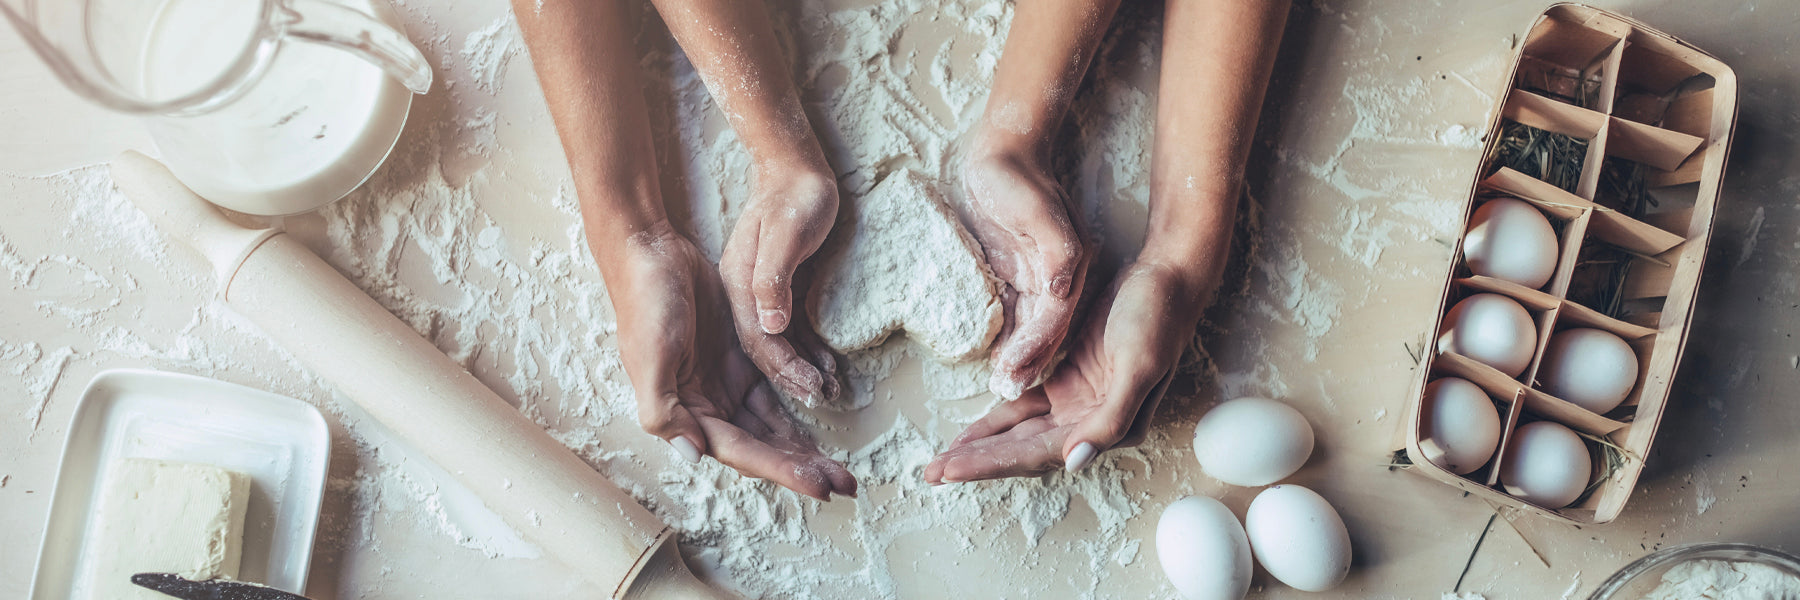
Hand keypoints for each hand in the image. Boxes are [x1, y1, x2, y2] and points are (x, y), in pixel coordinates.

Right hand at [610, 226, 855, 499]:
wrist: (651, 254)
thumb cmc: (645, 303)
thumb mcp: (649, 357)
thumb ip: (663, 410)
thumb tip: (693, 454)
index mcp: (685, 413)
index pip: (742, 452)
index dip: (781, 471)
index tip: (819, 486)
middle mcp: (707, 407)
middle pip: (762, 448)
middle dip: (801, 467)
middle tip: (845, 483)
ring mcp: (725, 385)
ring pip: (772, 427)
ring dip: (802, 448)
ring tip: (840, 467)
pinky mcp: (740, 360)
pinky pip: (774, 394)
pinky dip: (796, 411)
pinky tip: (821, 423)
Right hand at [720, 166, 841, 406]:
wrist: (794, 169)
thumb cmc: (792, 197)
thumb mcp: (783, 234)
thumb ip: (772, 279)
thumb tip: (772, 326)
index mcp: (739, 287)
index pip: (759, 341)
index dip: (783, 370)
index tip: (810, 392)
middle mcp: (746, 297)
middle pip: (765, 350)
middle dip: (791, 382)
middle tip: (821, 405)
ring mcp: (762, 295)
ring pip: (779, 346)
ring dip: (801, 371)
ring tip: (828, 391)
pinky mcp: (781, 291)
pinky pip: (792, 330)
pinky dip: (808, 352)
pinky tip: (825, 367)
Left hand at [924, 260, 1202, 482]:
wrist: (1168, 277)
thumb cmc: (1157, 318)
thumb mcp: (1139, 366)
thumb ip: (1110, 418)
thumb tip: (1074, 461)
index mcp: (1109, 428)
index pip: (1039, 455)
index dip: (993, 464)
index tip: (951, 470)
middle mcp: (1090, 423)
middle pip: (1024, 451)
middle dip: (979, 463)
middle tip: (931, 472)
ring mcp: (1078, 402)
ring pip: (1020, 432)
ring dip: (984, 446)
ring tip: (943, 461)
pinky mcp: (1068, 379)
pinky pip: (1025, 406)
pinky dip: (997, 418)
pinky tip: (972, 430)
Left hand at [961, 149, 1091, 399]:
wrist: (1002, 151)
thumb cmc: (1017, 179)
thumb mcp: (1040, 211)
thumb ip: (1057, 251)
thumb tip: (1062, 289)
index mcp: (1068, 266)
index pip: (1055, 318)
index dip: (1036, 348)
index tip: (1014, 374)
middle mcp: (1057, 278)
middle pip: (1045, 331)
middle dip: (1028, 363)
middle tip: (1008, 390)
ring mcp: (1037, 277)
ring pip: (1030, 328)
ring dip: (1017, 357)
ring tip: (1001, 386)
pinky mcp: (1017, 274)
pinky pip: (1015, 314)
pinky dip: (1006, 338)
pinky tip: (994, 359)